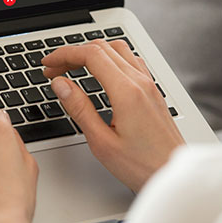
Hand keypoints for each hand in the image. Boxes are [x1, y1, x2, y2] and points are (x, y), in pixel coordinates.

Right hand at [42, 39, 183, 191]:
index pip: (91, 55)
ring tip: (73, 67)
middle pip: (102, 48)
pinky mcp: (153, 91)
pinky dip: (110, 58)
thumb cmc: (143, 166)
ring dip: (92, 52)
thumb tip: (61, 85)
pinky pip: (130, 60)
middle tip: (54, 69)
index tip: (48, 63)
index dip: (64, 54)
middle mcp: (140, 82)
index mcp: (127, 92)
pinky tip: (100, 72)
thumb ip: (80, 109)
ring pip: (117, 49)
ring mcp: (149, 84)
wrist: (173, 174)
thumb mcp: (102, 142)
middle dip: (73, 53)